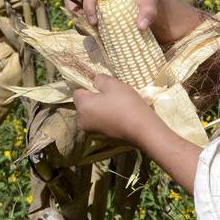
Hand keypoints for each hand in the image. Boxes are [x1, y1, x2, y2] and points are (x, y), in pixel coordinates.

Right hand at [63, 0, 203, 43]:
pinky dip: (89, 28)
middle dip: (79, 14)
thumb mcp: (154, 4)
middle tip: (94, 27)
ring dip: (83, 22)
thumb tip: (140, 25)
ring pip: (78, 10)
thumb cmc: (159, 5)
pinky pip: (87, 20)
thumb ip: (148, 11)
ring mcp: (100, 2)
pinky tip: (101, 35)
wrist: (167, 17)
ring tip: (97, 31)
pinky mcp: (103, 14)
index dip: (84, 6)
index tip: (95, 21)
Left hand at [74, 74, 202, 195]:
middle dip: (95, 100)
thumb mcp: (113, 84)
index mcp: (82, 106)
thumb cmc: (126, 104)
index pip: (78, 92)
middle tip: (113, 97)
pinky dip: (107, 120)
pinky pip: (100, 124)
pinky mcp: (101, 139)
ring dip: (101, 110)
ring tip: (118, 108)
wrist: (142, 129)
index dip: (90, 87)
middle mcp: (82, 121)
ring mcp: (91, 132)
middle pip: (84, 105)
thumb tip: (95, 80)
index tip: (104, 88)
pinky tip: (120, 118)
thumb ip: (100, 79)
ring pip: (93, 115)